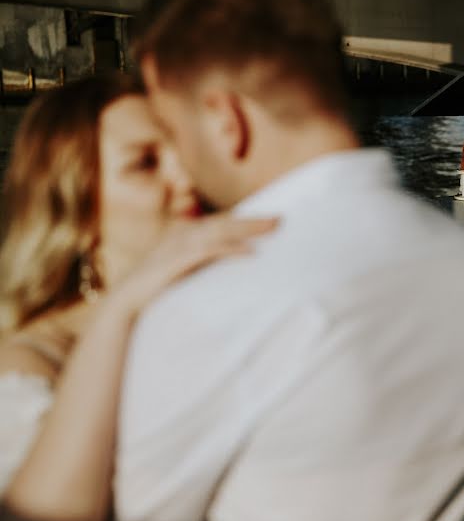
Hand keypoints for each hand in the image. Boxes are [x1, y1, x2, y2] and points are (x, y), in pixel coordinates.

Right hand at [107, 214, 278, 315]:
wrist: (127, 300)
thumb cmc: (156, 289)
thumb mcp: (184, 272)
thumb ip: (203, 264)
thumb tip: (231, 262)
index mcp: (185, 234)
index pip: (222, 223)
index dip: (245, 220)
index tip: (269, 220)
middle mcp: (184, 234)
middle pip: (226, 222)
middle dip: (254, 220)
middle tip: (281, 219)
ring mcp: (180, 245)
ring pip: (221, 231)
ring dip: (249, 228)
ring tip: (273, 227)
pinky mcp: (178, 260)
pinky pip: (210, 251)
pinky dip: (231, 249)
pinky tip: (250, 252)